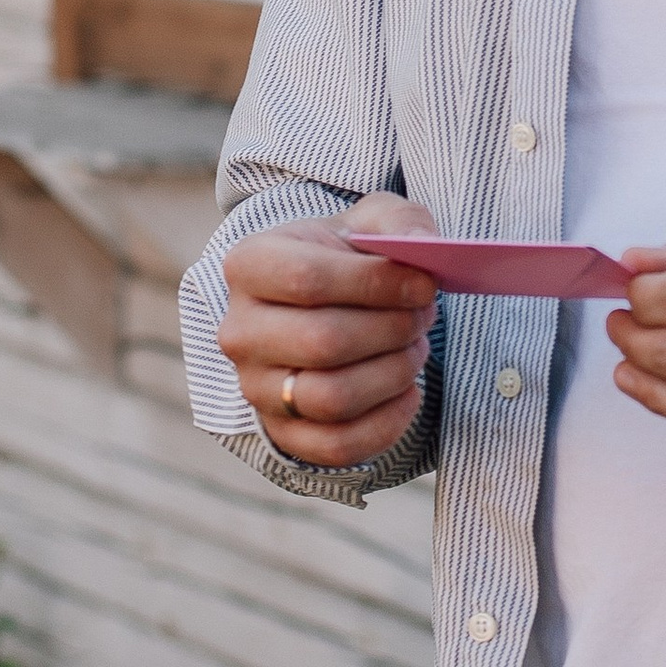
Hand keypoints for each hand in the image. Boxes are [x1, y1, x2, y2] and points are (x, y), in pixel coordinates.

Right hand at [219, 193, 438, 467]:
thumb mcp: (370, 221)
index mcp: (249, 266)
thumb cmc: (346, 259)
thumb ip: (400, 221)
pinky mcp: (283, 432)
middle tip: (424, 316)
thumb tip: (421, 245)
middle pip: (323, 342)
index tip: (425, 284)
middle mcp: (240, 331)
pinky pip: (337, 445)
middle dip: (392, 329)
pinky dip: (387, 423)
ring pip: (331, 398)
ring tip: (414, 348)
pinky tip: (409, 391)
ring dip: (393, 373)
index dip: (377, 284)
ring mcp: (256, 387)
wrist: (323, 304)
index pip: (308, 279)